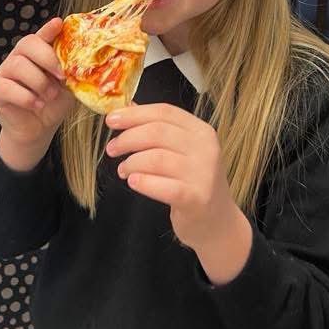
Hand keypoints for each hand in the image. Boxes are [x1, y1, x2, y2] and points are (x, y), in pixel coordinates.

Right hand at [0, 18, 73, 170]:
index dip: (49, 28)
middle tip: (62, 76)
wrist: (38, 130)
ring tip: (50, 96)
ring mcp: (4, 72)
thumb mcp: (67, 85)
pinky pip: (7, 87)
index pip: (42, 35)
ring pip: (18, 65)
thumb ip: (71, 71)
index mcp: (37, 52)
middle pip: (27, 43)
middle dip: (47, 58)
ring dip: (39, 82)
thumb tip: (84, 62)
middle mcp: (19, 56)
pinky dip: (26, 97)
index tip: (59, 24)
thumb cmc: (53, 103)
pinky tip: (37, 105)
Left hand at [105, 103, 239, 250]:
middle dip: (128, 138)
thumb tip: (128, 107)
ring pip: (156, 158)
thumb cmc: (193, 182)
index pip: (164, 112)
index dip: (135, 114)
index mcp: (201, 130)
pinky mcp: (196, 198)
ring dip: (131, 163)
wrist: (217, 221)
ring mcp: (203, 174)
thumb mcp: (182, 151)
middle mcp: (205, 148)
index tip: (111, 120)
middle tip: (112, 149)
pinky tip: (133, 182)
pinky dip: (143, 182)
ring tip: (123, 170)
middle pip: (158, 132)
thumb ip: (159, 128)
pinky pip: (161, 186)